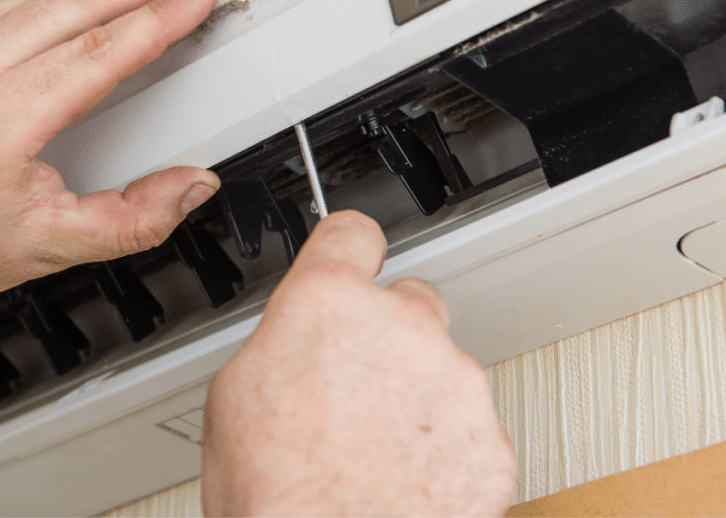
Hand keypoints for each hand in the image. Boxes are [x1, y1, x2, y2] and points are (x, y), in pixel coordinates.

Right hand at [202, 211, 514, 516]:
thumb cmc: (275, 494)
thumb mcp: (235, 391)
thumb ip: (285, 337)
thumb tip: (299, 337)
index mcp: (329, 301)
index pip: (352, 232)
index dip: (348, 247)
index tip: (354, 256)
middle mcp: (401, 326)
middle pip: (410, 300)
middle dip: (388, 334)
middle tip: (357, 387)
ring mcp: (454, 381)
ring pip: (443, 366)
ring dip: (419, 393)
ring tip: (376, 449)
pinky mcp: (490, 440)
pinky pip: (471, 424)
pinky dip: (447, 446)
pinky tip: (406, 478)